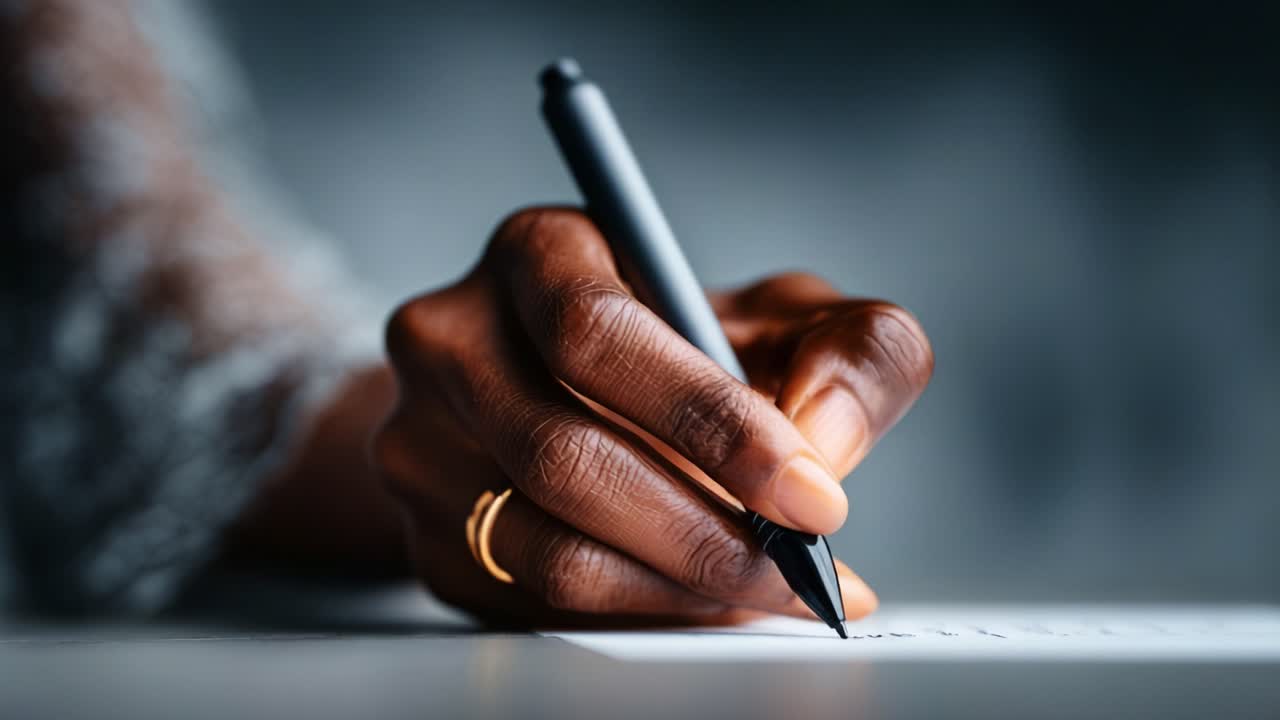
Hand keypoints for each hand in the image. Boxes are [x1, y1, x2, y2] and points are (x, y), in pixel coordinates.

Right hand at [373, 208, 932, 626]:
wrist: (573, 397)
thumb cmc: (689, 350)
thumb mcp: (785, 319)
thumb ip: (851, 350)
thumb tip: (826, 439)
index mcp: (536, 253)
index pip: (594, 333)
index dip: (706, 419)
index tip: (809, 491)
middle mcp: (452, 339)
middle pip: (563, 454)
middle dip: (706, 530)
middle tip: (801, 566)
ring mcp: (421, 442)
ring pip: (546, 548)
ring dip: (678, 587)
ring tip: (768, 589)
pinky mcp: (427, 534)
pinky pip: (533, 603)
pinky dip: (639, 613)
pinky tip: (703, 599)